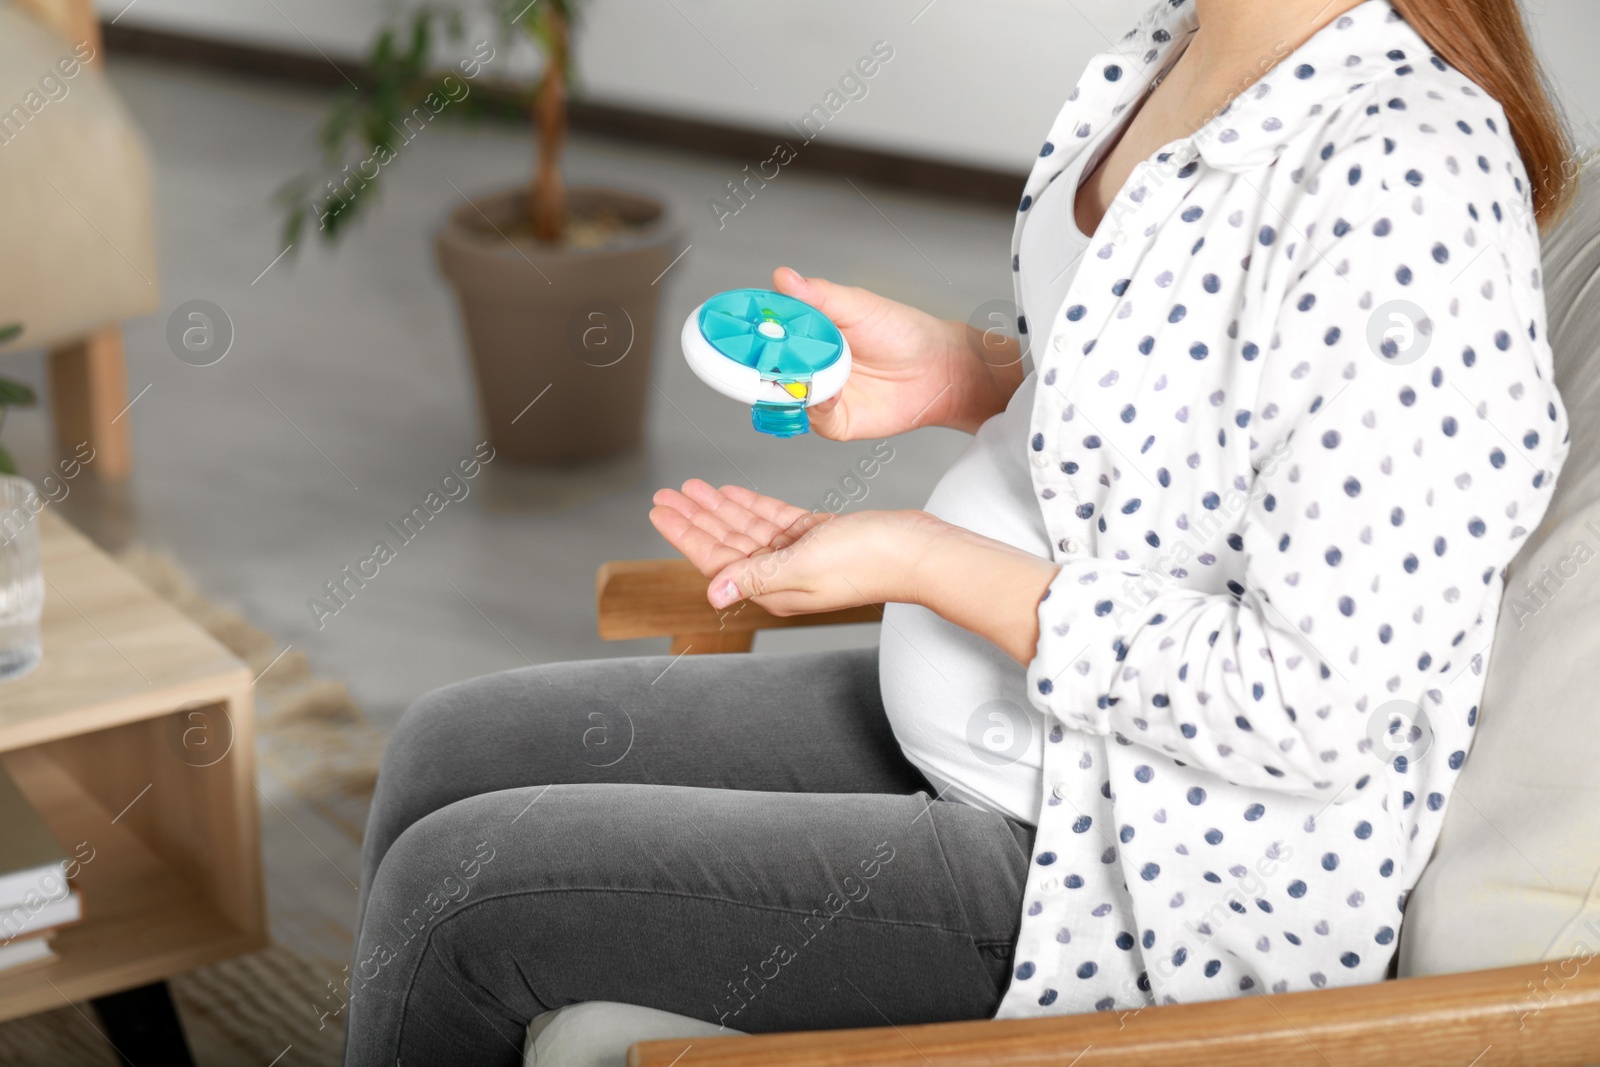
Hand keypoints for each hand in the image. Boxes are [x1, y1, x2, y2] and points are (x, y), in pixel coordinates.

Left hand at [650, 479, 1061, 663]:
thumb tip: (712, 592)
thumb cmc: (871, 560)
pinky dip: (754, 506)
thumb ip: (757, 575)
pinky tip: (735, 494)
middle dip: (694, 517)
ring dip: (720, 507)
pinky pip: (776, 521)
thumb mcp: (804, 564)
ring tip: (692, 487)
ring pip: (749, 529)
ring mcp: (801, 556)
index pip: (716, 558)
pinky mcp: (819, 538)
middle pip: (727, 542)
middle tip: (666, 494)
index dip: (685, 533)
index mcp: (774, 587)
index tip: (660, 510)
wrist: (920, 551)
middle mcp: (782, 575)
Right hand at [771, 267, 1023, 438]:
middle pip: (771, 370)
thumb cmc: (903, 332)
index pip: (769, 335)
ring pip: (789, 398)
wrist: (940, 368)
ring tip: (797, 373)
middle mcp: (810, 366)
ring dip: (789, 387)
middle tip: (759, 357)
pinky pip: (815, 419)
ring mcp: (822, 394)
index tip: (739, 329)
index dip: (753, 333)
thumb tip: (784, 277)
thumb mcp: (857, 305)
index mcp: (809, 334)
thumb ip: (817, 295)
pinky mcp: (837, 421)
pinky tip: (829, 392)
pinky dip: (817, 406)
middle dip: (761, 366)